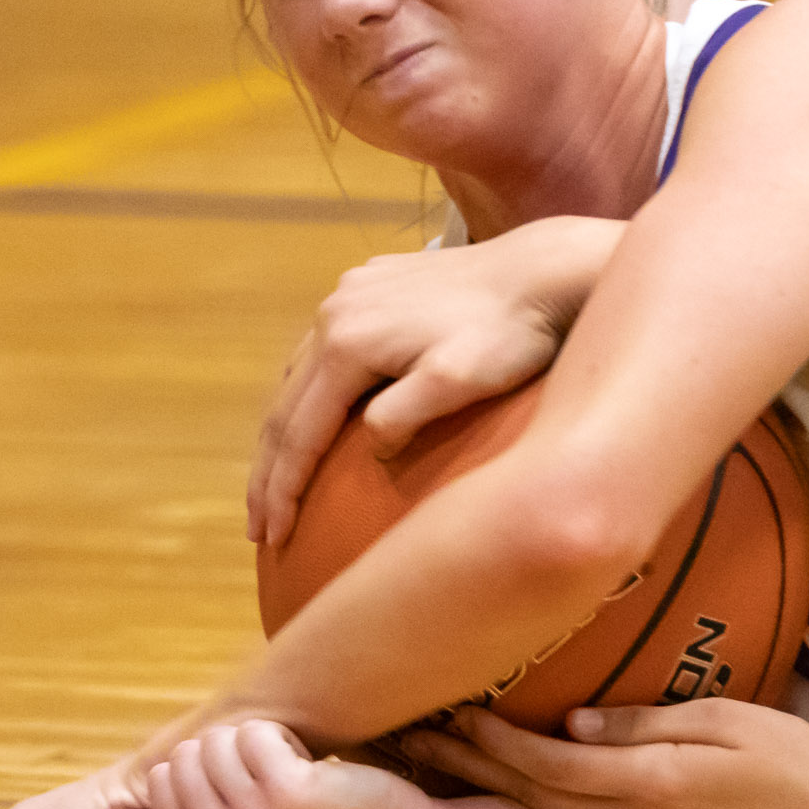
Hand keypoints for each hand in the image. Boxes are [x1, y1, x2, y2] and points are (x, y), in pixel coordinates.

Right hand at [123, 720, 464, 808]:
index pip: (160, 787)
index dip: (209, 770)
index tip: (254, 789)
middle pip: (184, 759)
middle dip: (227, 752)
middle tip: (279, 776)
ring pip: (218, 742)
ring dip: (259, 741)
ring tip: (298, 771)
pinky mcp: (285, 795)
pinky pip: (255, 731)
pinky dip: (284, 733)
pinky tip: (315, 763)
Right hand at [248, 218, 619, 546]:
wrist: (547, 270)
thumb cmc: (514, 334)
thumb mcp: (461, 380)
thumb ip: (404, 415)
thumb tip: (369, 447)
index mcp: (347, 341)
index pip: (300, 432)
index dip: (284, 490)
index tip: (274, 538)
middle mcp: (335, 311)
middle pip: (287, 407)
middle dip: (270, 473)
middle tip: (261, 530)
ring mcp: (349, 293)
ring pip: (299, 377)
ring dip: (285, 434)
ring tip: (277, 486)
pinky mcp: (370, 284)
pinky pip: (323, 350)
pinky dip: (310, 394)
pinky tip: (315, 421)